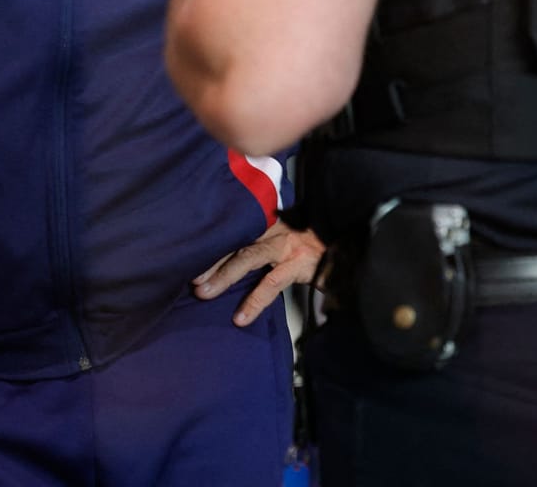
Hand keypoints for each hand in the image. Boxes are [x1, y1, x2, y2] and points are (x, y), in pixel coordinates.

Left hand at [193, 219, 324, 326]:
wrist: (349, 246)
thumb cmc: (314, 243)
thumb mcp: (285, 233)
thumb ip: (260, 238)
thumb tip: (228, 257)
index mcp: (266, 218)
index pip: (233, 224)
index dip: (210, 235)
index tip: (188, 246)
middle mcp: (273, 226)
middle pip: (234, 238)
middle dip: (209, 257)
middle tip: (188, 274)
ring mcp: (285, 244)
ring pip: (247, 257)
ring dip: (223, 275)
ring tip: (203, 292)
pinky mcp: (297, 264)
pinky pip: (271, 284)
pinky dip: (254, 301)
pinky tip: (241, 317)